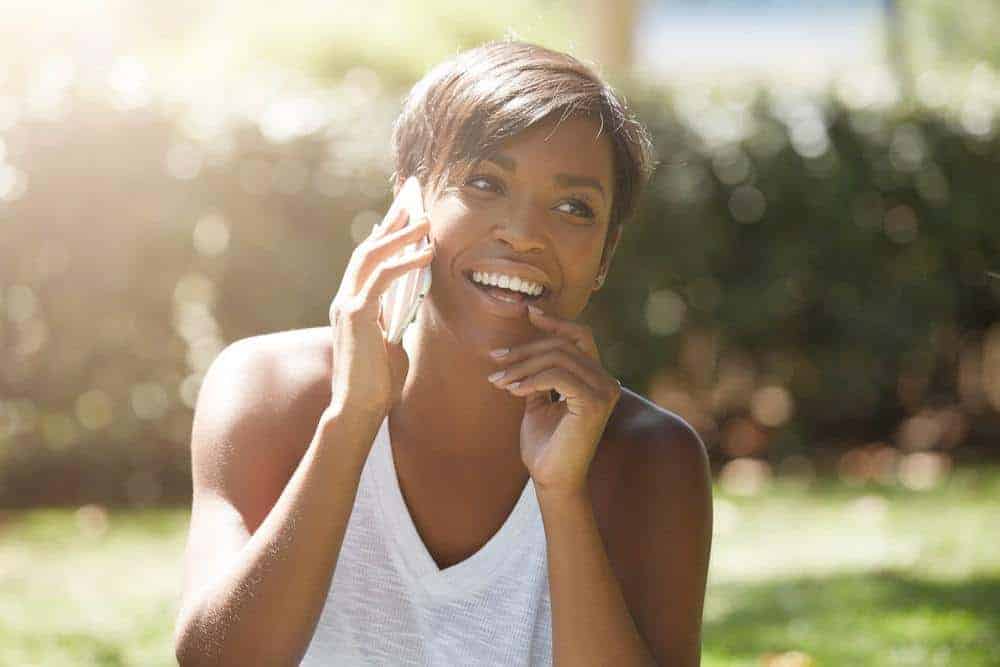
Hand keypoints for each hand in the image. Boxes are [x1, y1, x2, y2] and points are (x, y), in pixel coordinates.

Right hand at [327, 196, 432, 420]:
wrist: (360, 408)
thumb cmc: (378, 382)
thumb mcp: (392, 342)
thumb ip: (396, 319)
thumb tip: (413, 302)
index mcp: (351, 304)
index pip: (366, 261)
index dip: (383, 236)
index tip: (400, 217)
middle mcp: (344, 299)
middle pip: (367, 250)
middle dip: (391, 226)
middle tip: (412, 205)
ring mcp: (347, 305)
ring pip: (373, 257)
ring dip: (401, 236)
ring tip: (425, 222)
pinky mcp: (356, 315)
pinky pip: (383, 279)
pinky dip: (405, 263)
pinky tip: (425, 254)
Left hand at [488, 305, 621, 495]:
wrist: (551, 480)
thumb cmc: (544, 445)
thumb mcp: (538, 401)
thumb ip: (538, 375)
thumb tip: (522, 350)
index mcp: (596, 378)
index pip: (580, 336)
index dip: (555, 321)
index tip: (528, 311)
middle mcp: (606, 381)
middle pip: (563, 344)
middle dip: (525, 349)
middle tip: (496, 360)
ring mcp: (603, 391)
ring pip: (558, 357)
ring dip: (522, 366)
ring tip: (499, 381)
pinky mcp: (594, 403)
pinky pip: (558, 376)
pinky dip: (532, 379)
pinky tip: (513, 390)